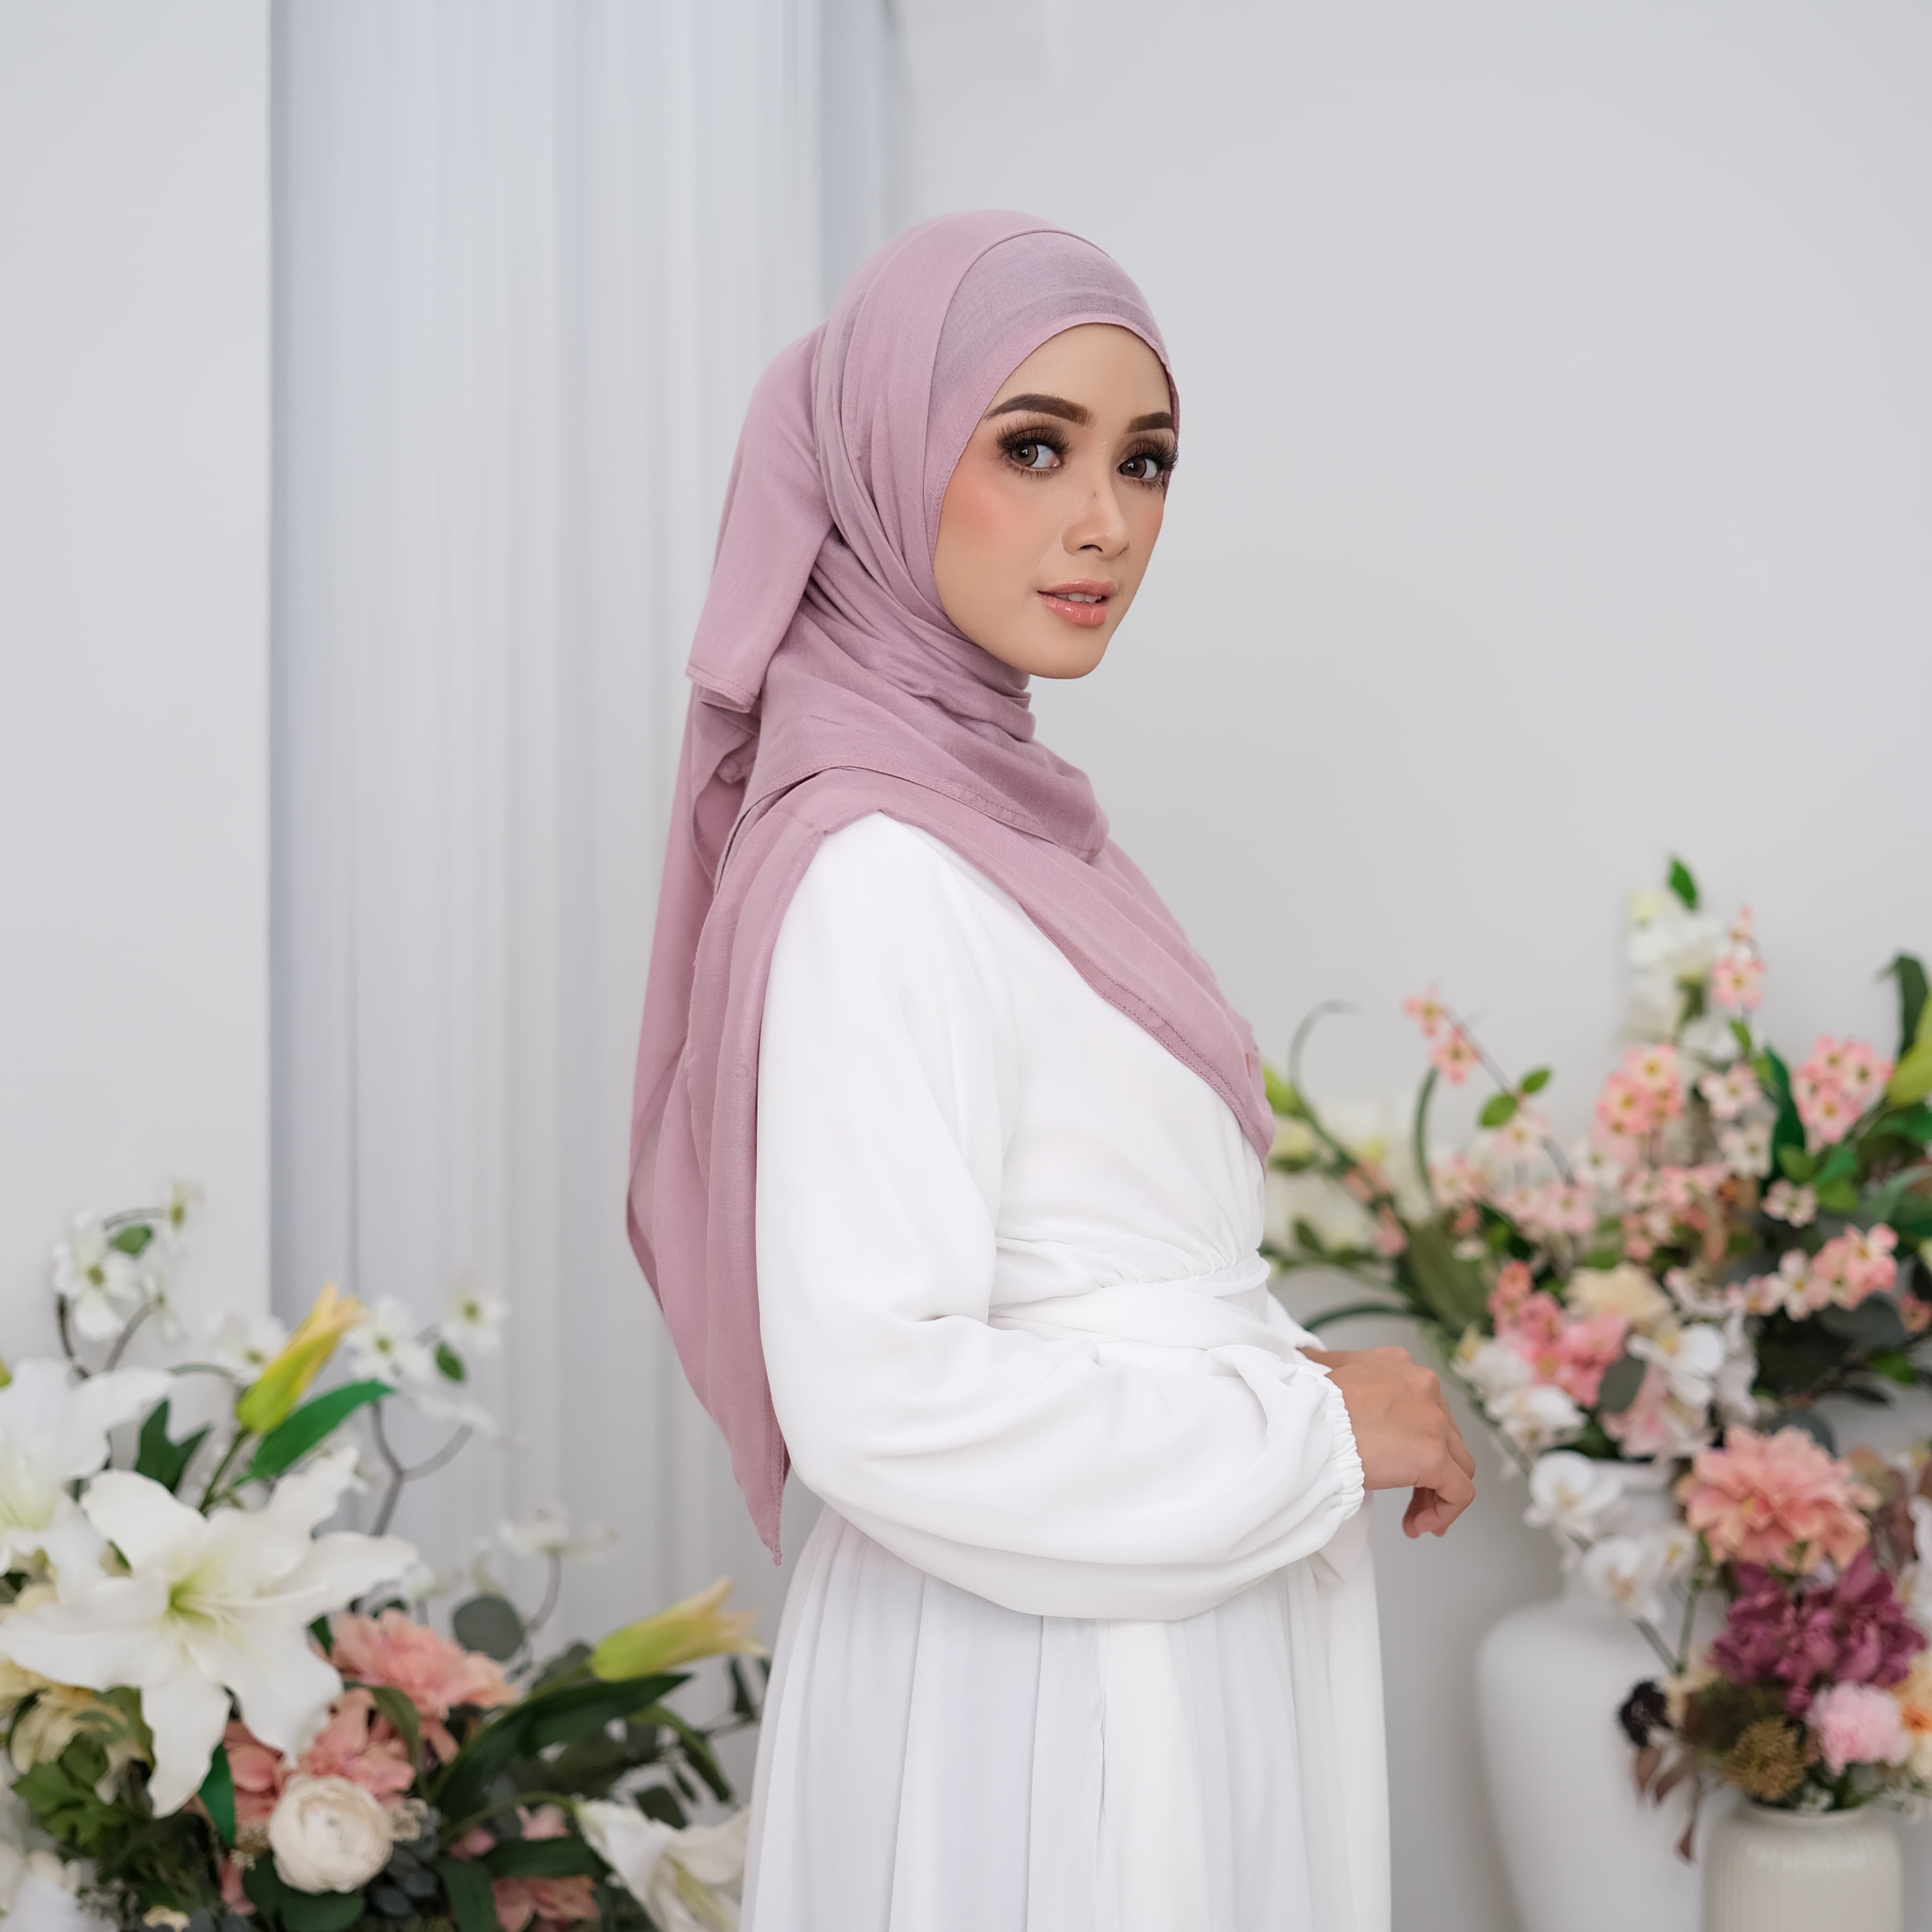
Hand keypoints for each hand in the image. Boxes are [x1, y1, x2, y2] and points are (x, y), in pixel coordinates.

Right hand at [1302, 1344, 1476, 1538]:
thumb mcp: (1325, 1373)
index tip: (1397, 1462)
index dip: (1414, 1438)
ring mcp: (1433, 1422)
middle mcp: (1423, 1386)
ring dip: (1436, 1494)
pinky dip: (1445, 1513)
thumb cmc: (1307, 1407)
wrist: (1304, 1426)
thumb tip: (1313, 1358)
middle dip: (1429, 1470)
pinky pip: (1460, 1492)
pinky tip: (1419, 1526)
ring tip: (1414, 1517)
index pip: (1423, 1405)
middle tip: (1408, 1496)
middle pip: (1444, 1435)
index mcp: (1398, 1364)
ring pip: (1458, 1464)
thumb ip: (1335, 1368)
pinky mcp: (1434, 1456)